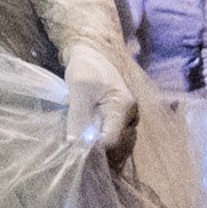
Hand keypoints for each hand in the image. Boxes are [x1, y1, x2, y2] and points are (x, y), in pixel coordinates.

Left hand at [61, 41, 142, 163]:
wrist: (94, 55)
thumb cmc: (86, 68)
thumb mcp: (79, 88)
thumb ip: (78, 115)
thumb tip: (75, 144)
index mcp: (123, 108)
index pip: (112, 141)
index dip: (94, 149)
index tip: (75, 150)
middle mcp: (131, 118)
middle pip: (117, 148)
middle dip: (97, 152)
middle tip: (75, 150)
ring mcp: (128, 121)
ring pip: (117, 148)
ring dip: (99, 151)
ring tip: (79, 146)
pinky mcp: (121, 123)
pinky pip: (114, 142)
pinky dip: (101, 146)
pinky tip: (87, 144)